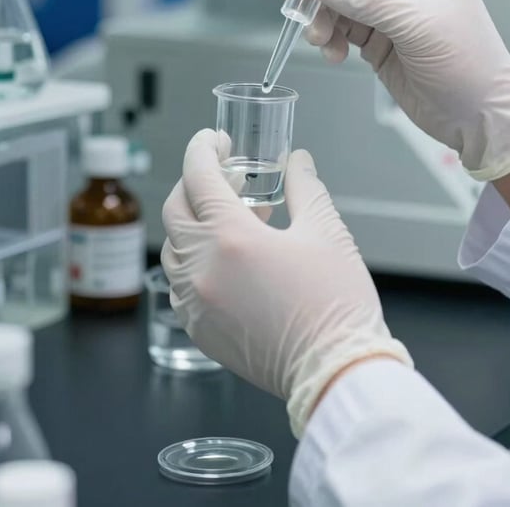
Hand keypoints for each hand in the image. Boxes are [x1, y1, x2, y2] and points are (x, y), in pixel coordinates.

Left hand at [161, 130, 411, 437]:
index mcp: (232, 238)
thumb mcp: (326, 231)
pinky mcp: (200, 330)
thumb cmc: (336, 303)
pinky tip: (227, 259)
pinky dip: (194, 261)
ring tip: (236, 218)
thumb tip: (297, 161)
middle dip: (194, 183)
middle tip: (225, 175)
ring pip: (173, 248)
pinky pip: (180, 284)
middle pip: (175, 210)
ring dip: (193, 223)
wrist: (336, 370)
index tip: (213, 139)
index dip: (202, 149)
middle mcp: (202, 269)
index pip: (198, 177)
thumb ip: (304, 187)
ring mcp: (196, 303)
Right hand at [283, 0, 509, 180]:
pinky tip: (332, 54)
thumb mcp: (417, 26)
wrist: (479, 117)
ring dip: (321, 14)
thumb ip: (366, 1)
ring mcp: (390, 11)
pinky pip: (341, 27)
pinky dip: (329, 37)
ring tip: (317, 36)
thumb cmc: (469, 64)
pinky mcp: (378, 39)